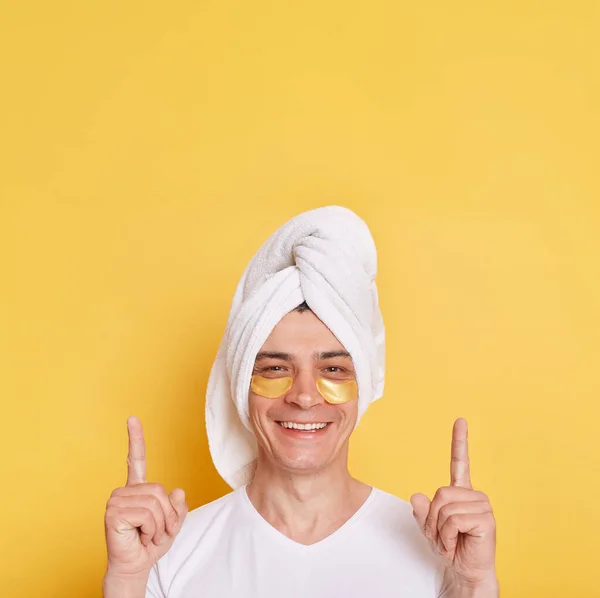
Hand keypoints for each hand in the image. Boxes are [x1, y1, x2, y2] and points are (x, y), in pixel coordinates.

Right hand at [104, 416, 187, 580]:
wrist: (135, 566)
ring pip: (155, 503)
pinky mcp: (113, 513)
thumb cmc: (150, 544)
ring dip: (159, 525)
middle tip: (157, 532)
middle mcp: (124, 491)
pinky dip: (152, 529)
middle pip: (159, 490)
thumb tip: (177, 490)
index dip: (136, 438)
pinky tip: (140, 537)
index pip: (136, 459)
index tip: (132, 418)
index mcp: (137, 489)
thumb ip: (178, 507)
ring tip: (148, 535)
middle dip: (166, 515)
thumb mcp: (173, 523)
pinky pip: (147, 514)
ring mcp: (116, 501)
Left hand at [410, 418, 496, 590]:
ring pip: (444, 507)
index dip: (459, 441)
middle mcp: (474, 495)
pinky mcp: (486, 519)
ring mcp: (482, 506)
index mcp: (461, 492)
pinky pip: (452, 520)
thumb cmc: (451, 547)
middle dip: (433, 518)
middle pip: (439, 493)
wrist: (466, 571)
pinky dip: (447, 535)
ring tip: (451, 540)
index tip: (460, 420)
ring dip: (439, 529)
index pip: (460, 462)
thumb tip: (416, 496)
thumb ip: (421, 511)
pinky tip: (457, 543)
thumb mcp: (429, 528)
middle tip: (442, 535)